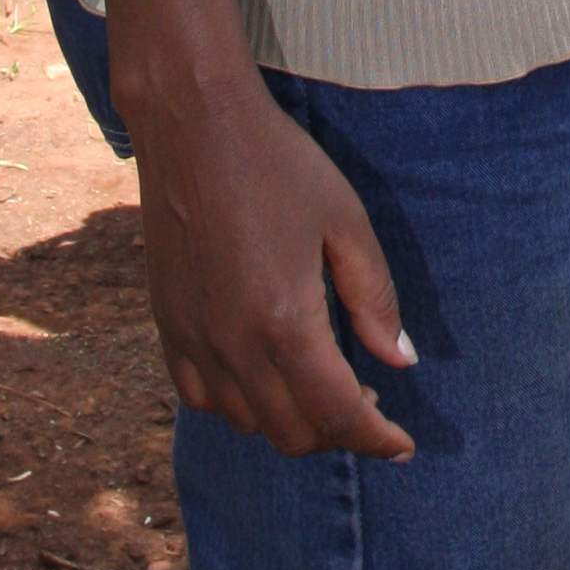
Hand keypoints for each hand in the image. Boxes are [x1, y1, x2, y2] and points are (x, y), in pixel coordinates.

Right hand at [125, 75, 415, 458]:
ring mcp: (192, 339)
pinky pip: (202, 398)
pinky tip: (264, 376)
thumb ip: (375, 299)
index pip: (339, 414)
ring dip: (291, 422)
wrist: (193, 125)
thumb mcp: (347, 222)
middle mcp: (233, 345)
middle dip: (339, 433)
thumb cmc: (279, 164)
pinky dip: (239, 405)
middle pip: (293, 432)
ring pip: (247, 423)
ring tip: (321, 388)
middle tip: (369, 403)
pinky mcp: (166, 326)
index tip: (403, 445)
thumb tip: (400, 361)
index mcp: (286, 321)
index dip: (376, 439)